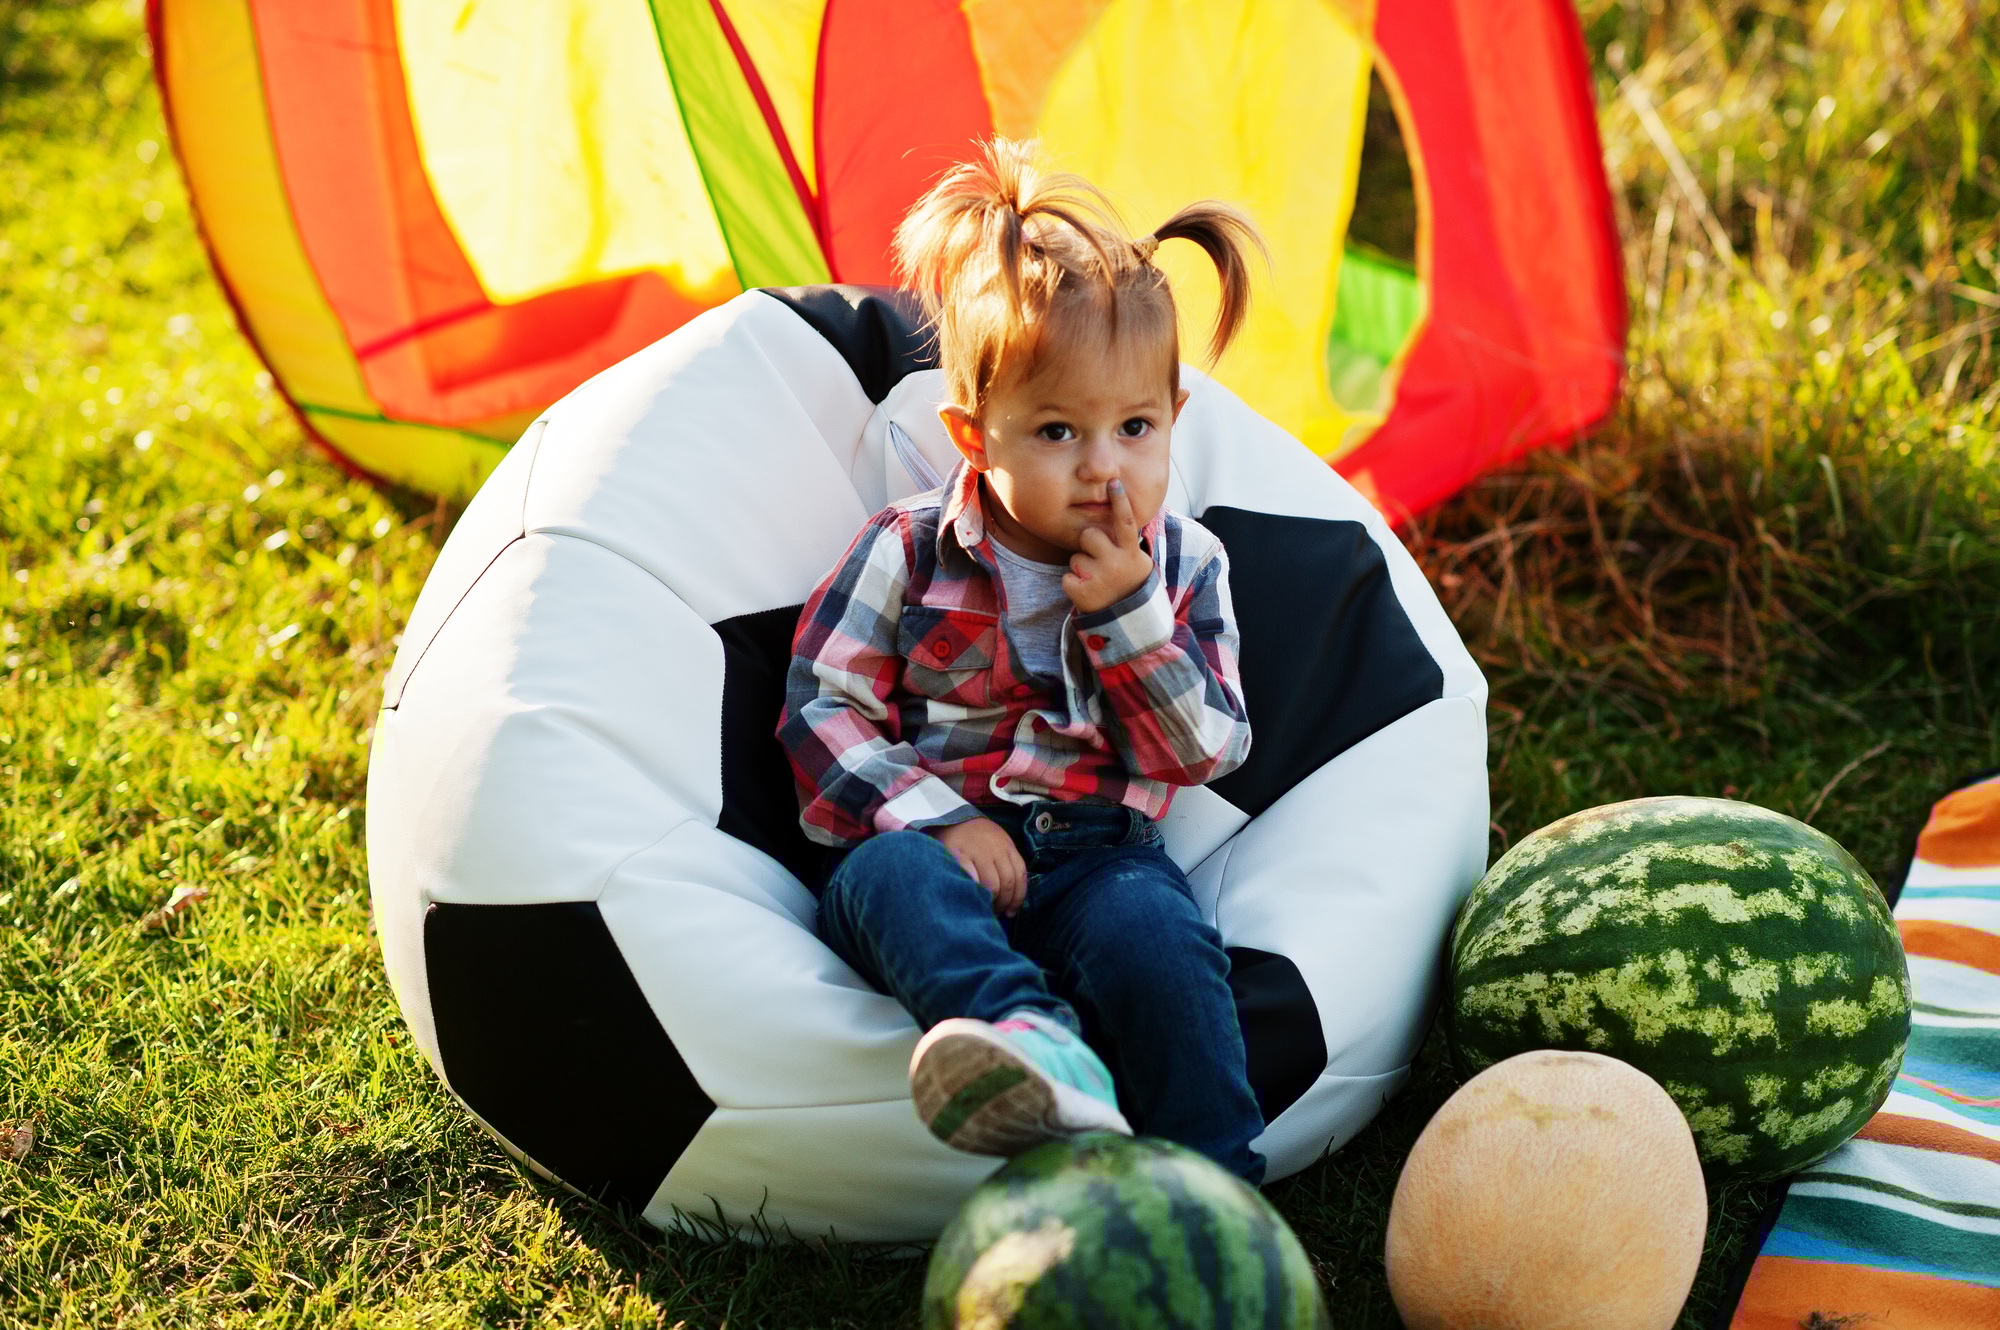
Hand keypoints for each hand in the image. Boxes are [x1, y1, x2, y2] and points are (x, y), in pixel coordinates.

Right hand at [928, 817, 1027, 915]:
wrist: (949, 817)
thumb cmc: (975, 836)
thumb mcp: (997, 842)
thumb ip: (1005, 862)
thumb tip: (1011, 895)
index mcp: (1007, 847)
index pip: (1020, 876)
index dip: (1018, 898)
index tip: (1011, 911)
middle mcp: (996, 849)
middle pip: (1007, 883)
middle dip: (1004, 903)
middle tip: (996, 913)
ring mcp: (978, 853)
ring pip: (992, 885)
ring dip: (991, 901)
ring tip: (985, 908)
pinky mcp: (960, 856)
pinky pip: (972, 880)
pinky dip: (975, 892)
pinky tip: (973, 898)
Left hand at [1063, 478, 1152, 614]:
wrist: (1129, 620)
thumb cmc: (1127, 582)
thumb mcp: (1135, 560)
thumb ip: (1124, 540)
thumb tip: (1118, 508)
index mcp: (1131, 552)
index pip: (1125, 522)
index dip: (1120, 501)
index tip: (1114, 482)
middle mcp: (1117, 563)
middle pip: (1089, 535)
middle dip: (1089, 544)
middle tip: (1100, 561)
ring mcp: (1100, 578)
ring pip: (1076, 558)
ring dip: (1082, 568)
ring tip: (1097, 581)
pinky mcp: (1083, 593)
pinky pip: (1066, 578)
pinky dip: (1073, 585)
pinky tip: (1088, 593)